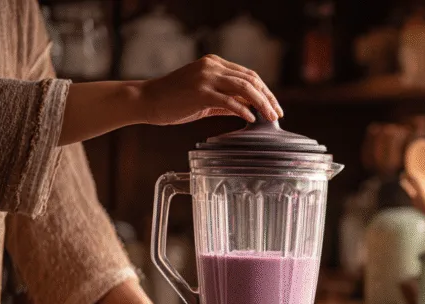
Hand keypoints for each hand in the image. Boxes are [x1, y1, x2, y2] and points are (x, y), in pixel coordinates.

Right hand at [137, 54, 283, 124]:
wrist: (147, 100)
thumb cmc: (174, 100)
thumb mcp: (205, 97)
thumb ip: (227, 100)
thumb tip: (249, 109)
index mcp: (215, 64)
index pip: (248, 75)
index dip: (265, 91)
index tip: (274, 106)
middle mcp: (212, 66)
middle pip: (250, 80)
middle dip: (268, 98)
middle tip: (277, 114)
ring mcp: (206, 77)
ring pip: (244, 88)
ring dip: (261, 103)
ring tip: (269, 117)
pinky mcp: (200, 92)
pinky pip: (229, 101)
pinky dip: (243, 110)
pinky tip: (251, 119)